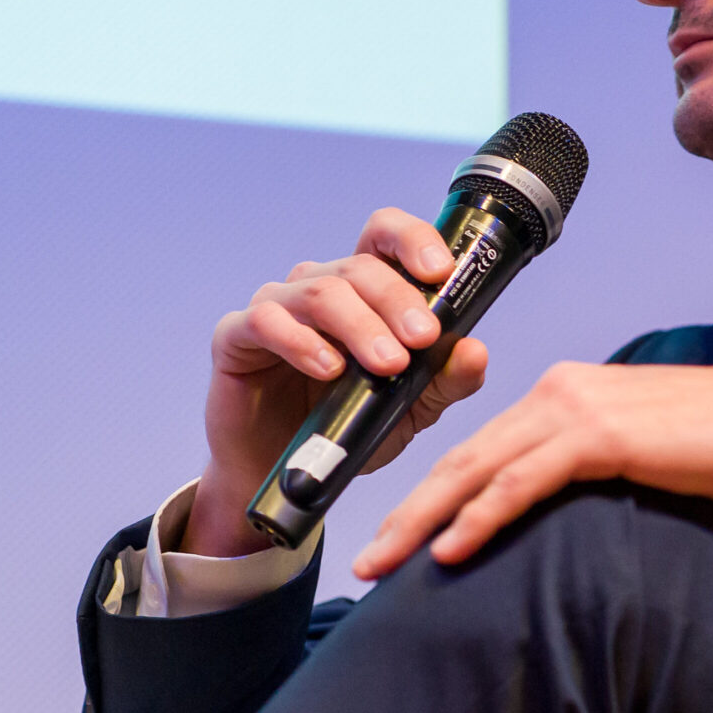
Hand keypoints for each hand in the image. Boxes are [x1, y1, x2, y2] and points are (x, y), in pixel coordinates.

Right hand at [185, 208, 492, 558]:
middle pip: (360, 267)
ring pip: (320, 291)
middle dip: (399, 301)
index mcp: (364, 290)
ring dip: (360, 326)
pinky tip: (328, 368)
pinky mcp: (237, 337)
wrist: (288, 476)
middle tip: (424, 340)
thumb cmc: (349, 428)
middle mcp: (320, 286)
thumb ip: (445, 381)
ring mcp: (277, 307)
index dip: (413, 240)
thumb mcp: (411, 410)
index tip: (442, 271)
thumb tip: (476, 351)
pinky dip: (301, 342)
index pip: (385, 237)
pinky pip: (266, 321)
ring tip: (388, 364)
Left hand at [351, 363, 712, 579]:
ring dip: (423, 520)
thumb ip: (588, 476)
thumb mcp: (638, 459)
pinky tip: (450, 549)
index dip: (431, 494)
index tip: (397, 538)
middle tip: (364, 560)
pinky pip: (523, 482)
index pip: (480, 449)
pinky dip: (481, 516)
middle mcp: (559, 392)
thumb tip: (557, 524)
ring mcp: (577, 409)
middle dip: (407, 511)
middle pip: (463, 457)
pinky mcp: (600, 435)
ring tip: (385, 564)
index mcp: (564, 395)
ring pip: (478, 469)